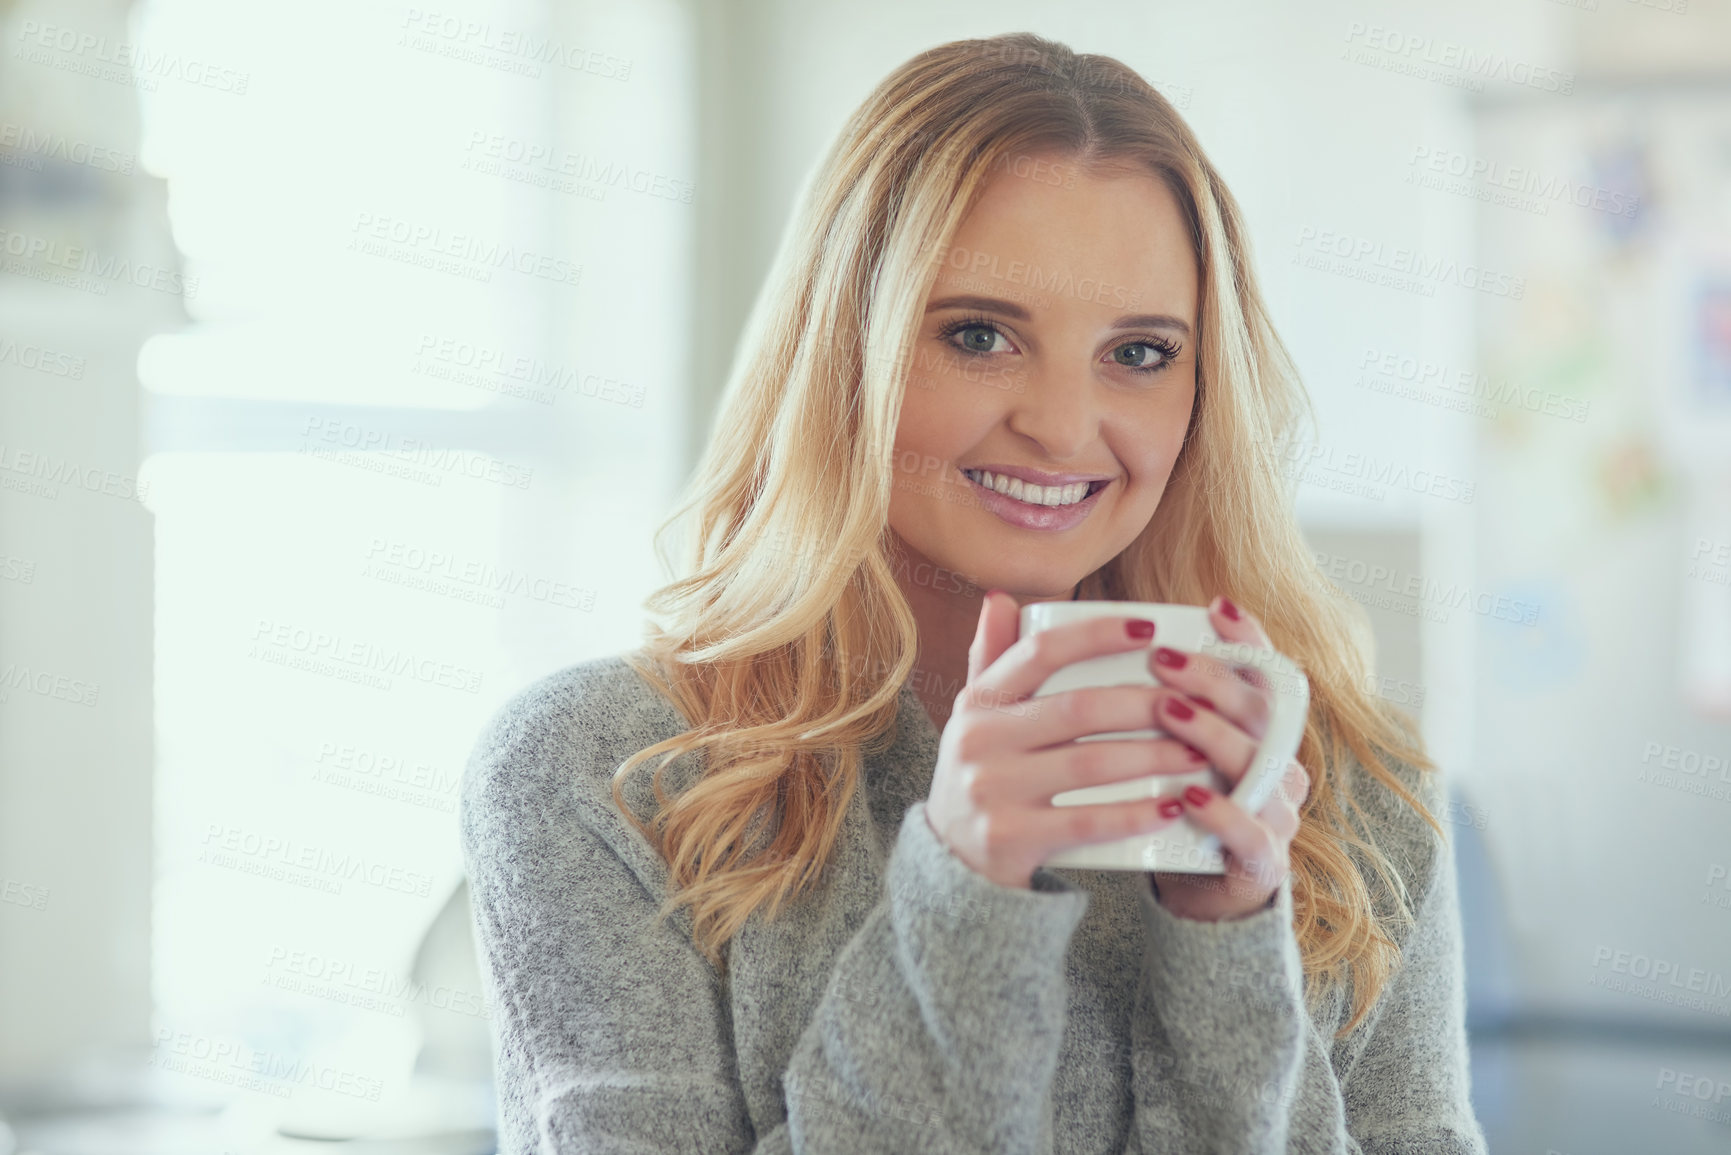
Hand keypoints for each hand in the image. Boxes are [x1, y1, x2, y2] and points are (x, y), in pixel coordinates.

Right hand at [924, 590, 1200, 890]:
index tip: (1150, 631)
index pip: (1040, 653)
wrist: (951, 860)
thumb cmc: (982, 774)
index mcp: (977, 703)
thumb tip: (1001, 598)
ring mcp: (993, 791)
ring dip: (1154, 756)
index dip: (1096, 636)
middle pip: (1079, 708)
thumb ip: (989, 659)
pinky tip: (1172, 806)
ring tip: (1198, 753)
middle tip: (1194, 704)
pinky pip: (1087, 821)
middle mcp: (979, 741)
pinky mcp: (1012, 838)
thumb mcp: (975, 717)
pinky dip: (1135, 814)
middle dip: (1146, 704)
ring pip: (1091, 764)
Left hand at [1145, 595, 1311, 921]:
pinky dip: (1224, 813)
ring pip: (1261, 765)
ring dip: (1213, 734)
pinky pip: (1252, 834)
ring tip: (1168, 712)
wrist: (1185, 890)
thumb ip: (1116, 688)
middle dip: (1213, 679)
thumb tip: (1039, 614)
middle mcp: (1275, 764)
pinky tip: (1190, 796)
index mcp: (1255, 732)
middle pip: (1261, 711)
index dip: (1248, 640)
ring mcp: (1274, 813)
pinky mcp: (1262, 862)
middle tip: (1161, 659)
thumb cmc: (1160, 803)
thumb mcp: (1146, 744)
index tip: (1214, 608)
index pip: (1264, 675)